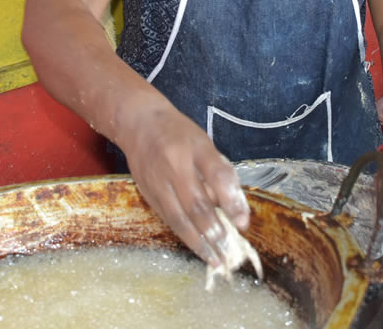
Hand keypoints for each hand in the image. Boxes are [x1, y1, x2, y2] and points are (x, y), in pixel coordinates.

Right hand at [118, 100, 249, 267]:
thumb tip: (232, 208)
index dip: (232, 201)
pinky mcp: (148, 194)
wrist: (139, 124)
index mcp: (197, 148)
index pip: (218, 175)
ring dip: (199, 242)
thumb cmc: (180, 134)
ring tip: (215, 258)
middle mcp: (176, 166)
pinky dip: (184, 235)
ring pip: (179, 219)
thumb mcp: (204, 143)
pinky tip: (197, 247)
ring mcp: (158, 182)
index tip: (243, 223)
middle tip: (230, 252)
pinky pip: (168, 219)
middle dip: (214, 232)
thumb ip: (218, 172)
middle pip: (196, 204)